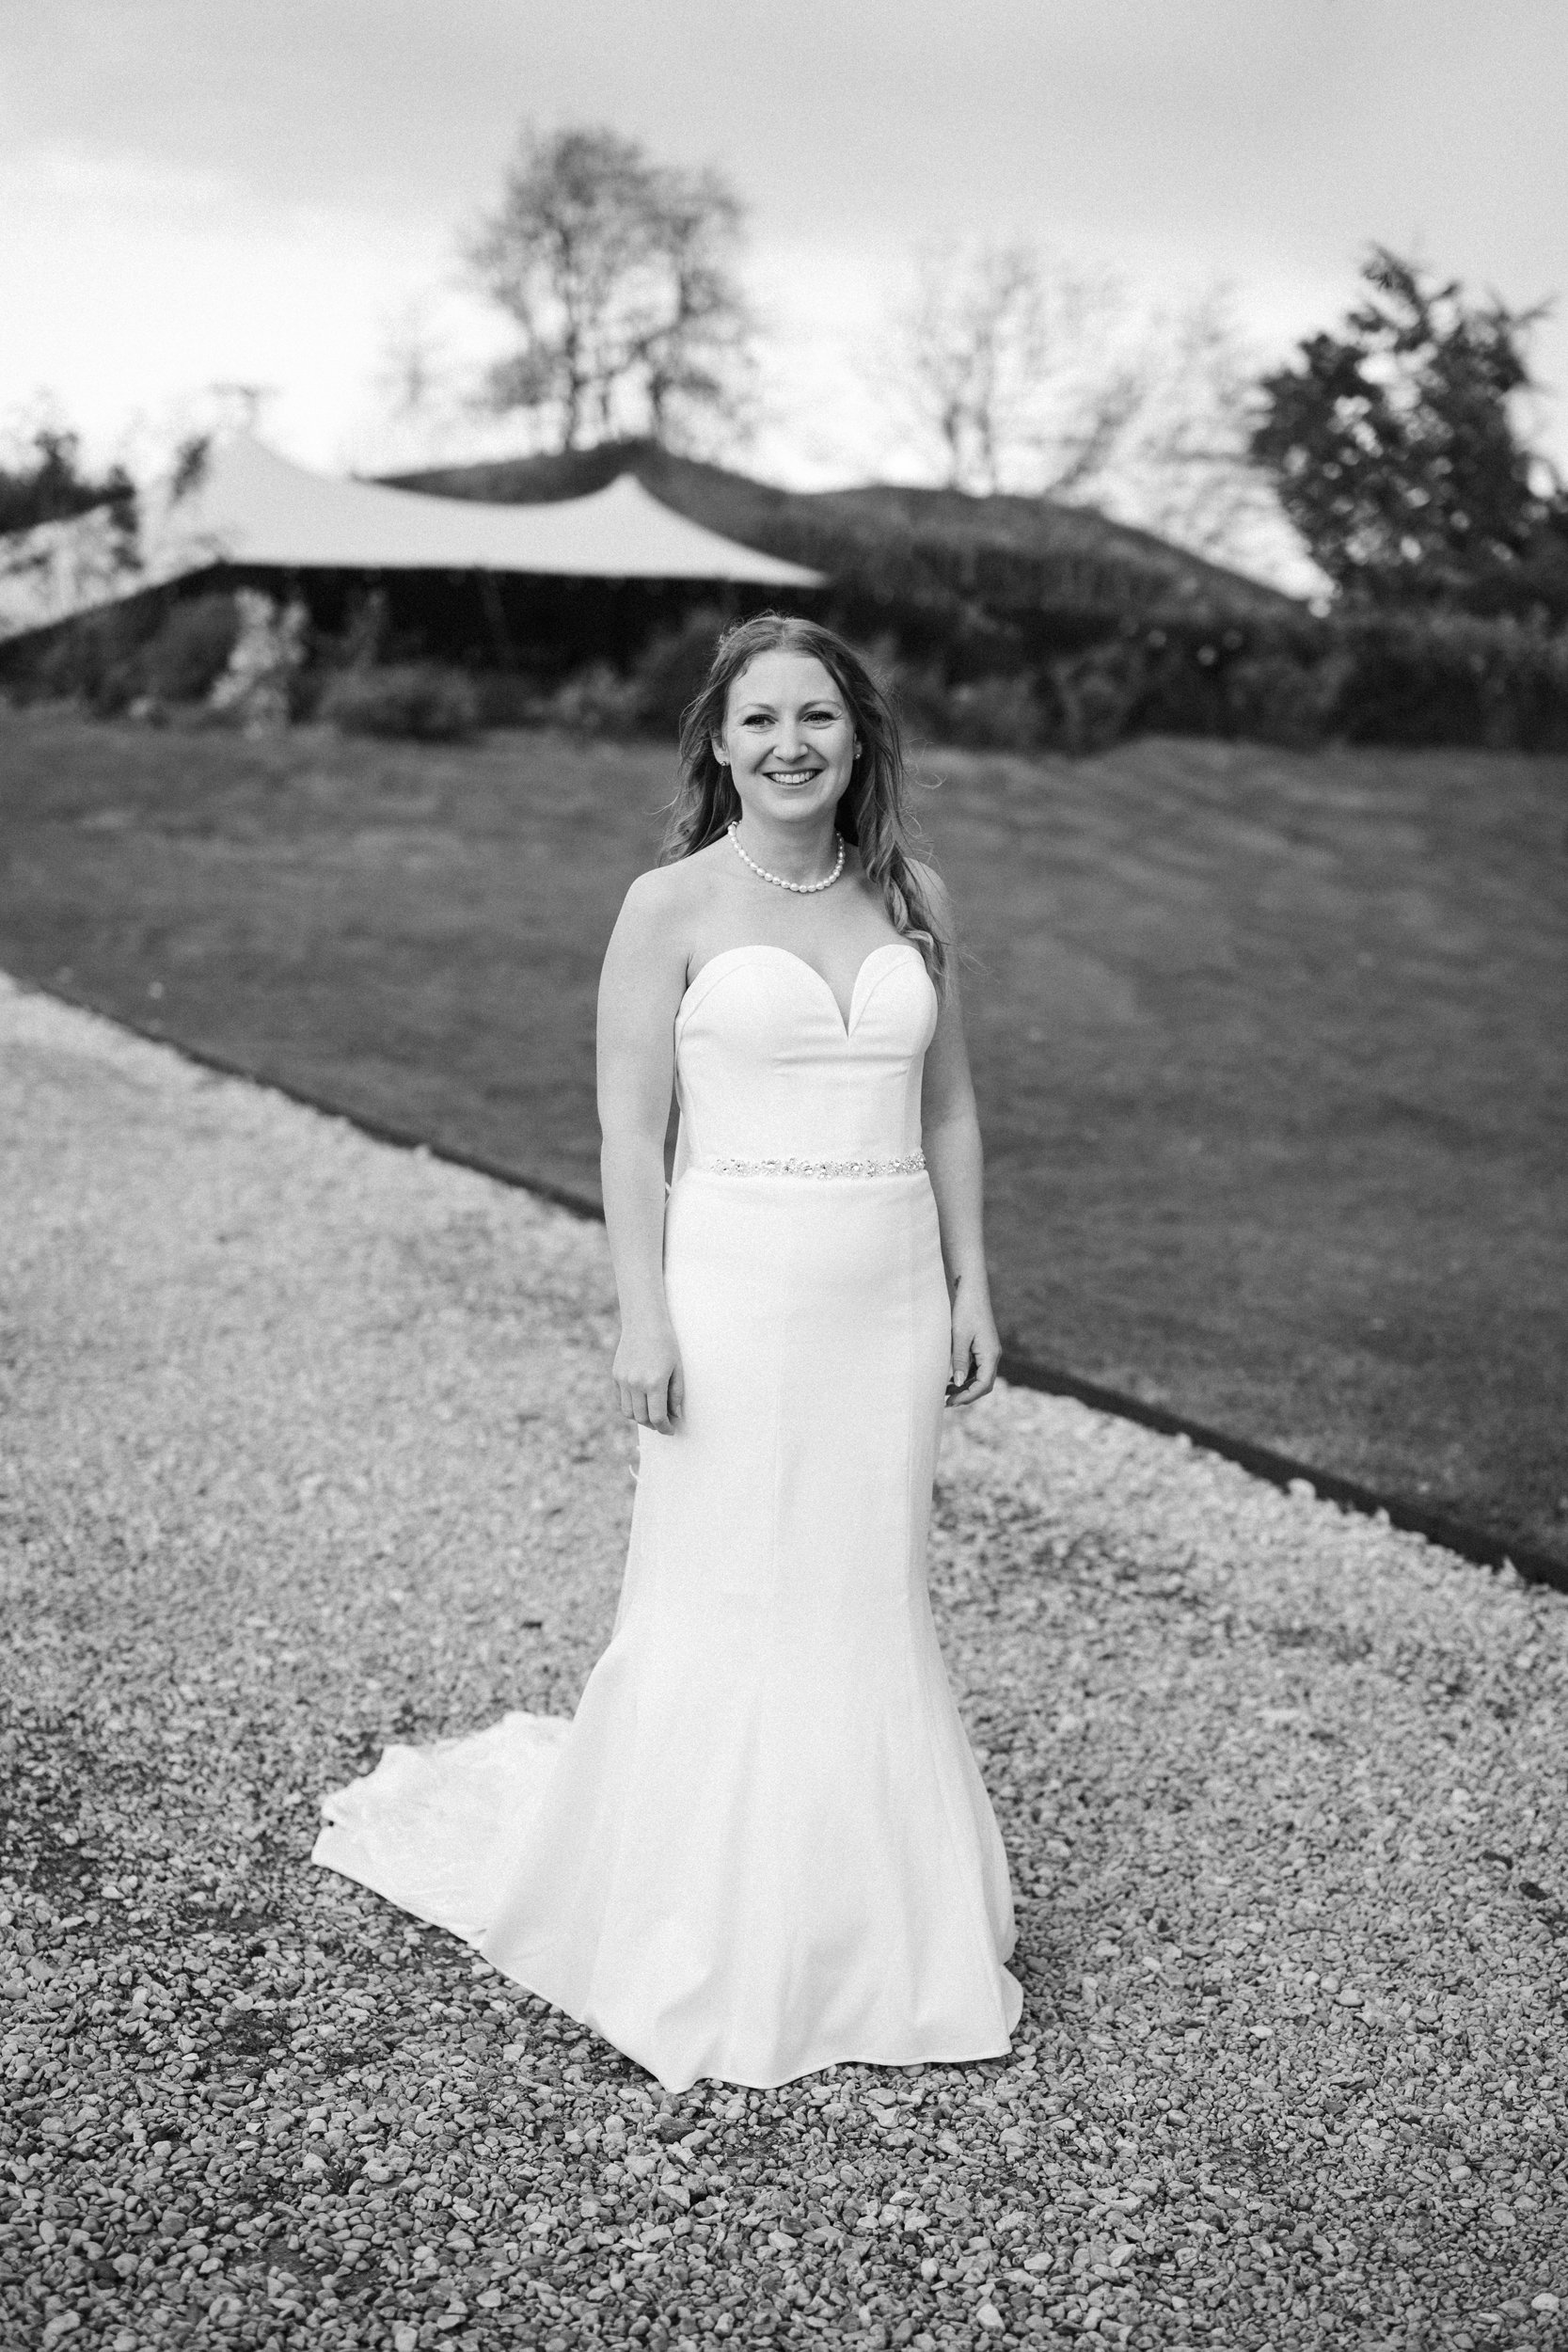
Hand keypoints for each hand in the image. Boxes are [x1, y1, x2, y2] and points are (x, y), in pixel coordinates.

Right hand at [612, 1317, 683, 1434]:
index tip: (670, 1430)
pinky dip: (630, 1406)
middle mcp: (635, 1384)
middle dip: (654, 1424)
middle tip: (663, 1422)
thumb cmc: (666, 1343)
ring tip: (651, 1413)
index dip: (665, 1428)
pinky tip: (641, 1402)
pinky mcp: (616, 1375)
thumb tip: (676, 1415)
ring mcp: (623, 1380)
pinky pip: (620, 1400)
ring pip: (628, 1412)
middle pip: (642, 1418)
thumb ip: (676, 1395)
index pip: (657, 1417)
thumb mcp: (677, 1369)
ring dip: (640, 1417)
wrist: (644, 1322)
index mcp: (654, 1383)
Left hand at [946, 1280, 1000, 1407]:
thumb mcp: (959, 1336)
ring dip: (965, 1387)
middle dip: (967, 1395)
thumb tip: (959, 1382)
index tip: (951, 1402)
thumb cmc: (965, 1310)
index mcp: (990, 1354)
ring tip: (945, 1393)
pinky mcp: (982, 1348)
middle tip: (947, 1402)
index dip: (968, 1396)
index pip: (983, 1384)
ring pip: (980, 1377)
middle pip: (984, 1384)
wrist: (971, 1291)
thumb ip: (960, 1360)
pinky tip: (951, 1379)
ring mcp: (988, 1352)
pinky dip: (965, 1376)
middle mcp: (992, 1355)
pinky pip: (977, 1368)